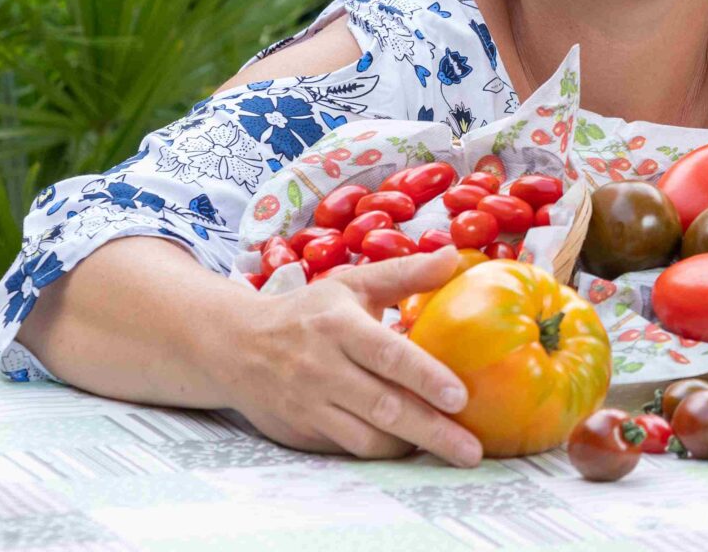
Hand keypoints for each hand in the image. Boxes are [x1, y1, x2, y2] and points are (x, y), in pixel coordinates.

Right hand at [216, 246, 481, 465]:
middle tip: (471, 450)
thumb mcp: (352, 284)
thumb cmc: (308, 312)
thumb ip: (405, 273)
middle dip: (432, 431)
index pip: (388, 354)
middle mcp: (322, 368)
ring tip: (451, 449)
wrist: (235, 345)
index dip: (426, 378)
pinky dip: (383, 450)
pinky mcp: (301, 431)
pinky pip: (349, 448)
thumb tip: (454, 256)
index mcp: (339, 326)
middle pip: (384, 406)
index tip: (461, 398)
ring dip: (410, 445)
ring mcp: (309, 405)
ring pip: (367, 436)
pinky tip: (410, 447)